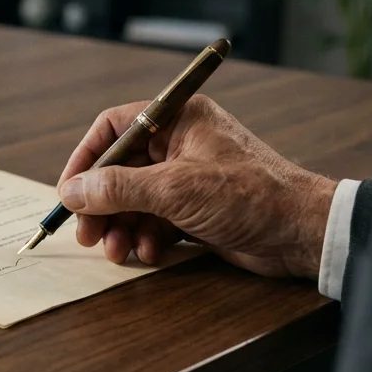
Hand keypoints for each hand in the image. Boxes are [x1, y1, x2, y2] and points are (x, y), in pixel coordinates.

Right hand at [56, 95, 335, 278]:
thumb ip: (117, 189)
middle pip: (120, 168)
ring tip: (117, 251)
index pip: (113, 127)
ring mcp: (188, 176)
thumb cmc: (249, 196)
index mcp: (178, 119)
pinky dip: (145, 236)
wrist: (302, 233)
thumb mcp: (174, 190)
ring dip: (121, 226)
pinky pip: (155, 218)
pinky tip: (148, 252)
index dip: (86, 158)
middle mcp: (180, 143)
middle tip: (87, 233)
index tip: (68, 191)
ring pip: (135, 198)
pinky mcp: (197, 207)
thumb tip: (72, 191)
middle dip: (101, 204)